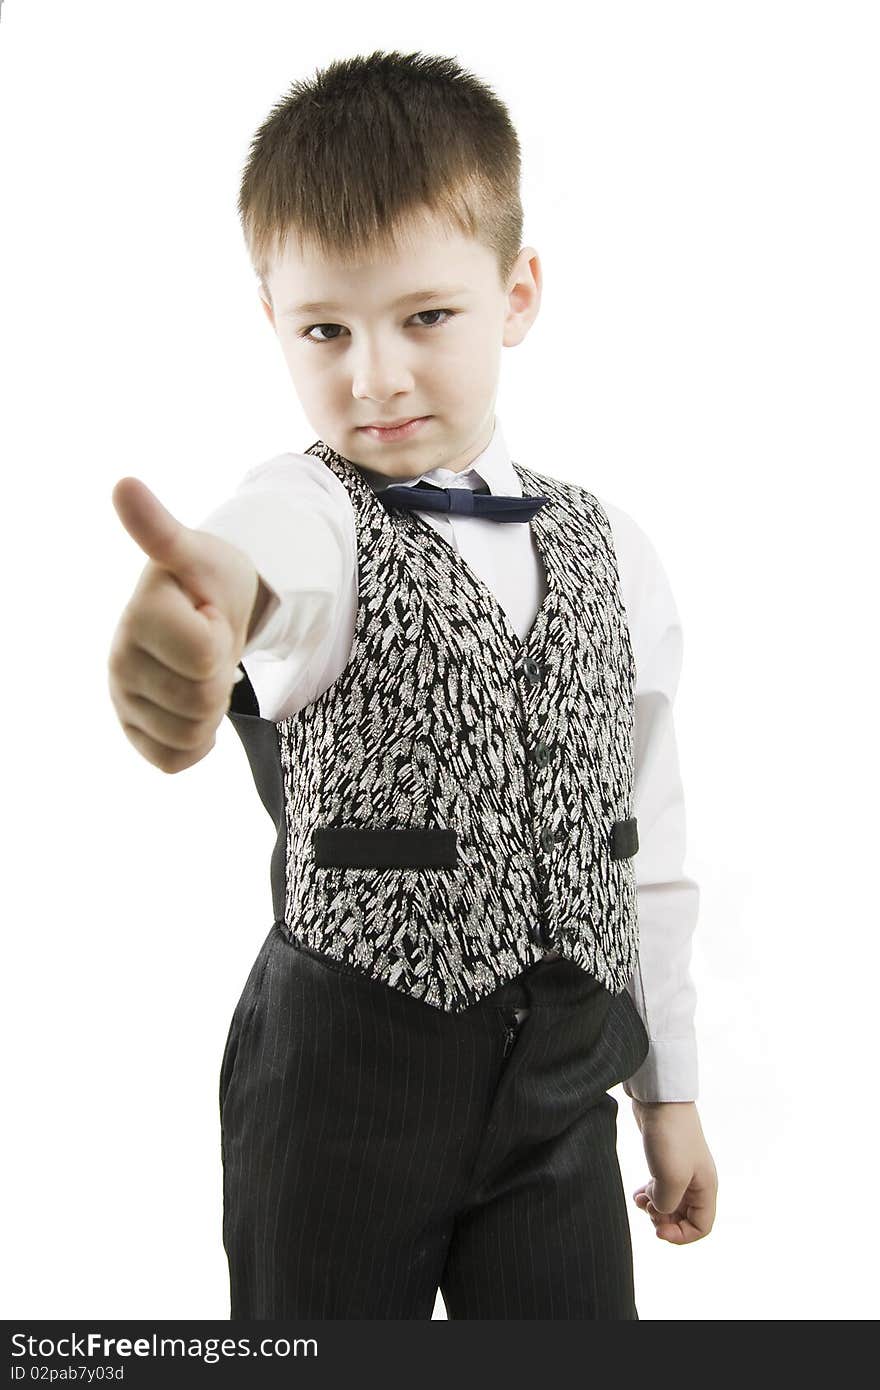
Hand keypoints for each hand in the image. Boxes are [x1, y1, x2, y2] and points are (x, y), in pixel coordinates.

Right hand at [108, 476, 260, 772]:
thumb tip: (123, 484)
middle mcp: (118, 659)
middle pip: (203, 699)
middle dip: (221, 674)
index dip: (223, 636)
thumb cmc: (207, 578)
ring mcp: (122, 698)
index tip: (208, 613)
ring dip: (212, 707)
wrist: (206, 609)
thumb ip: (161, 530)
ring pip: (192, 733)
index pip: (206, 656)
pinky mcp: (133, 729)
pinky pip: (174, 760)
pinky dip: (197, 741)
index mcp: (137, 616)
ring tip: (202, 670)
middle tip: (210, 643)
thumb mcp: (198, 552)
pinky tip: (194, 705)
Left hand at [629, 1100, 717, 1243]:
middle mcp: (697, 1180)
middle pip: (685, 1216)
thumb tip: (658, 1208)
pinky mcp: (666, 1158)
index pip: (701, 1227)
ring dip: (655, 1208)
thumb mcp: (670, 1179)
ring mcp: (682, 1168)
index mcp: (706, 1188)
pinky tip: (638, 1193)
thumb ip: (667, 1205)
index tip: (658, 1229)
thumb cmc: (669, 1137)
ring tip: (639, 1201)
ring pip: (671, 1202)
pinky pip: (661, 1186)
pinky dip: (650, 1194)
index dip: (680, 1235)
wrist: (659, 1099)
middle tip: (647, 1210)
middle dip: (664, 1220)